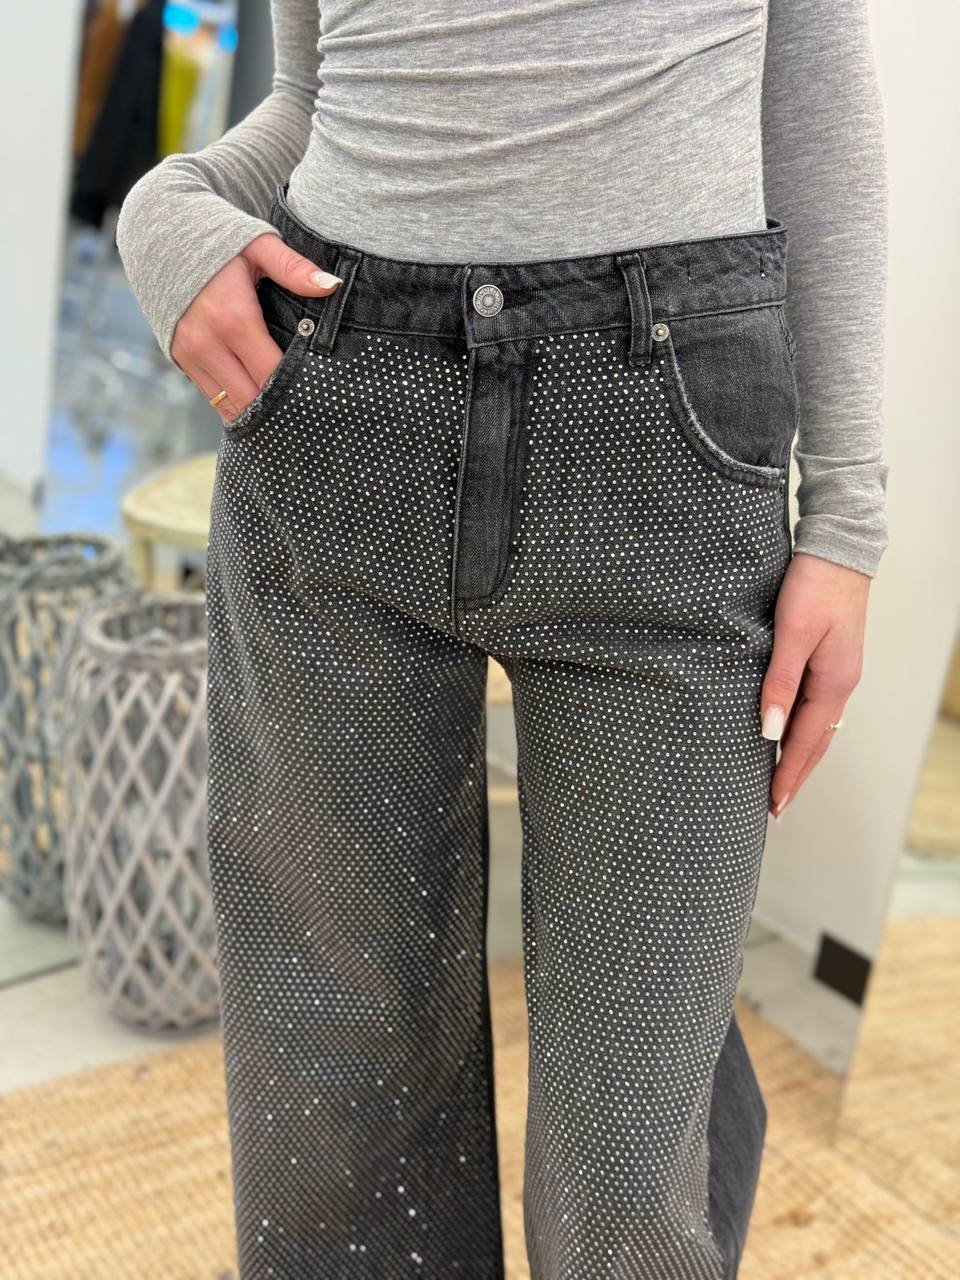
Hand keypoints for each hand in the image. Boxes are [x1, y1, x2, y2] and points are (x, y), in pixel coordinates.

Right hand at [170, 233, 342, 423]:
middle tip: (308, 409)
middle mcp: (206, 344)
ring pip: (230, 406)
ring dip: (257, 412)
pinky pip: (213, 397)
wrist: (160, 238)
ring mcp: (190, 355)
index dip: (296, 388)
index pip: (271, 374)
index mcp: (233, 319)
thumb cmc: (218, 240)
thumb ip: (294, 268)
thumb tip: (331, 284)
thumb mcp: (258, 245)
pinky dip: (237, 403)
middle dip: (280, 407)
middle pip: (251, 399)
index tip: (319, 393)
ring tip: (287, 412)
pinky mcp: (180, 360)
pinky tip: (259, 402)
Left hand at [759, 551, 870, 818]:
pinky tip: (789, 731)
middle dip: (796, 774)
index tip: (773, 803)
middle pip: (817, 741)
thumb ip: (779, 682)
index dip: (787, 774)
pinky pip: (817, 706)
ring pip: (818, 725)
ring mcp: (839, 671)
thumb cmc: (814, 585)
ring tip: (781, 778)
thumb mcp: (792, 633)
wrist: (839, 548)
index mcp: (833, 682)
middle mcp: (840, 683)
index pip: (805, 741)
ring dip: (800, 754)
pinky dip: (804, 728)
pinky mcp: (832, 658)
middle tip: (776, 805)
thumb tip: (768, 731)